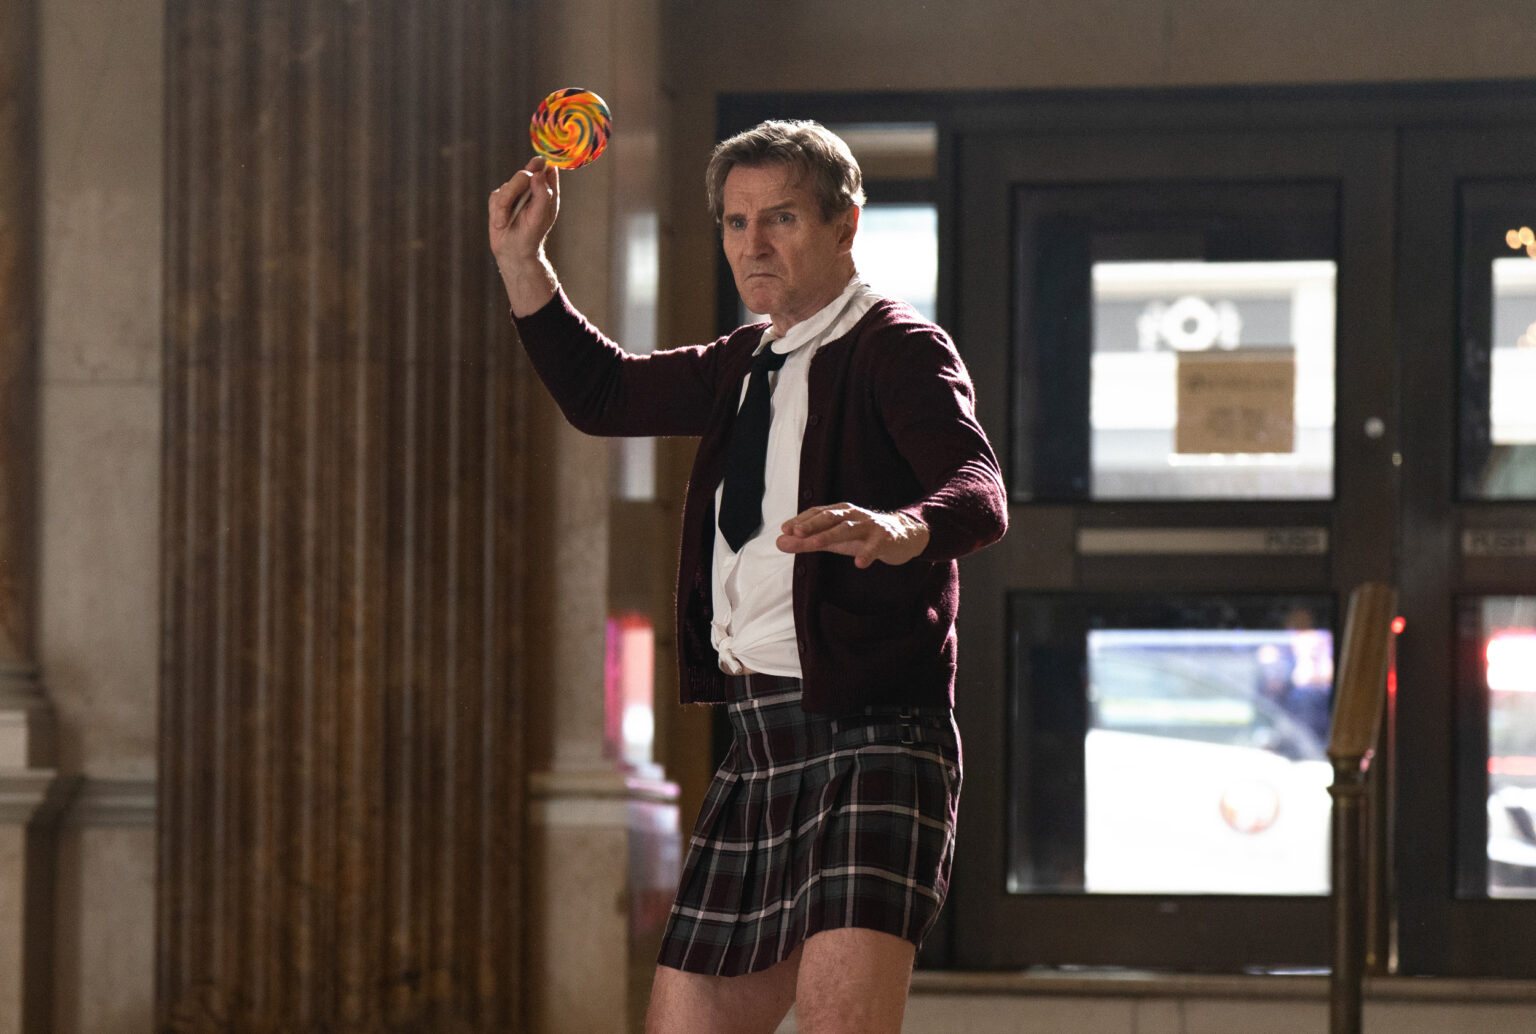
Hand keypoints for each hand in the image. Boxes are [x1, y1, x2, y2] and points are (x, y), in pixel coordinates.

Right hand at [488, 156, 560, 315]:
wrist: (513, 251)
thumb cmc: (532, 233)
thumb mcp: (542, 214)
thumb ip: (542, 192)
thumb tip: (538, 172)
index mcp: (546, 190)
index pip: (547, 168)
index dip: (544, 162)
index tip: (539, 161)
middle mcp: (531, 188)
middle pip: (525, 172)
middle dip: (519, 187)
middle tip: (521, 204)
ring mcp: (514, 192)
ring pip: (508, 185)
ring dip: (506, 205)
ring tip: (507, 221)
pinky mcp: (499, 199)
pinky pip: (496, 197)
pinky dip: (498, 211)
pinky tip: (502, 222)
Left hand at [776, 503, 929, 568]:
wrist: (902, 536)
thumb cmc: (861, 536)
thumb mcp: (834, 539)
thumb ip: (807, 541)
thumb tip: (778, 542)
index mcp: (840, 512)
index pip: (817, 513)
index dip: (801, 520)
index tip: (785, 529)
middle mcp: (853, 515)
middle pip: (830, 516)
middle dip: (812, 524)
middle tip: (795, 532)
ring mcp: (869, 525)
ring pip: (848, 528)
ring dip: (831, 535)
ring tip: (815, 544)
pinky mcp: (885, 538)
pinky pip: (875, 546)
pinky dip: (867, 553)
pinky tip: (859, 563)